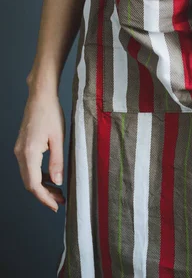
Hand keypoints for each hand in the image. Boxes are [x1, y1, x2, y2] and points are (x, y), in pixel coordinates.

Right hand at [14, 80, 65, 212]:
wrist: (40, 96)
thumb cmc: (51, 113)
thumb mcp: (58, 138)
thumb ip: (57, 161)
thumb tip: (57, 182)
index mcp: (29, 153)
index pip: (34, 185)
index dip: (44, 199)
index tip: (56, 206)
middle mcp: (20, 153)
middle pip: (29, 183)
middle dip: (44, 195)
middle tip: (61, 201)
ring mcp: (20, 149)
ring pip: (28, 176)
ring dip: (42, 186)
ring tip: (58, 191)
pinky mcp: (23, 146)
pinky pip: (29, 167)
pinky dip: (39, 175)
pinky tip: (51, 177)